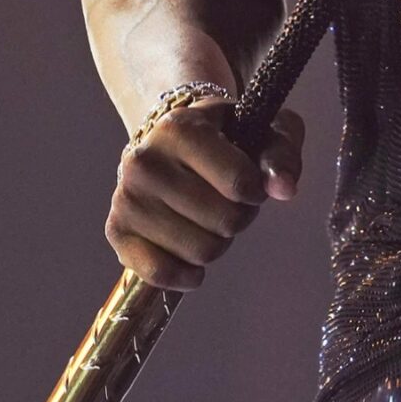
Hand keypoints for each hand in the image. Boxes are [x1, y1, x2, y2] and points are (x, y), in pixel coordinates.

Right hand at [104, 98, 302, 290]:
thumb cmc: (225, 138)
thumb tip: (283, 190)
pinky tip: (190, 256)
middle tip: (227, 201)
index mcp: (179, 128)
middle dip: (239, 217)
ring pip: (201, 252)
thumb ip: (281, 155)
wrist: (167, 142)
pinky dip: (185, 273)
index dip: (256, 191)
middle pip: (225, 222)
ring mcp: (127, 198)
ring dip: (217, 242)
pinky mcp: (117, 231)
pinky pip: (161, 273)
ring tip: (207, 216)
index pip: (240, 183)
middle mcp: (145, 161)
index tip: (250, 184)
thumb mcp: (263, 130)